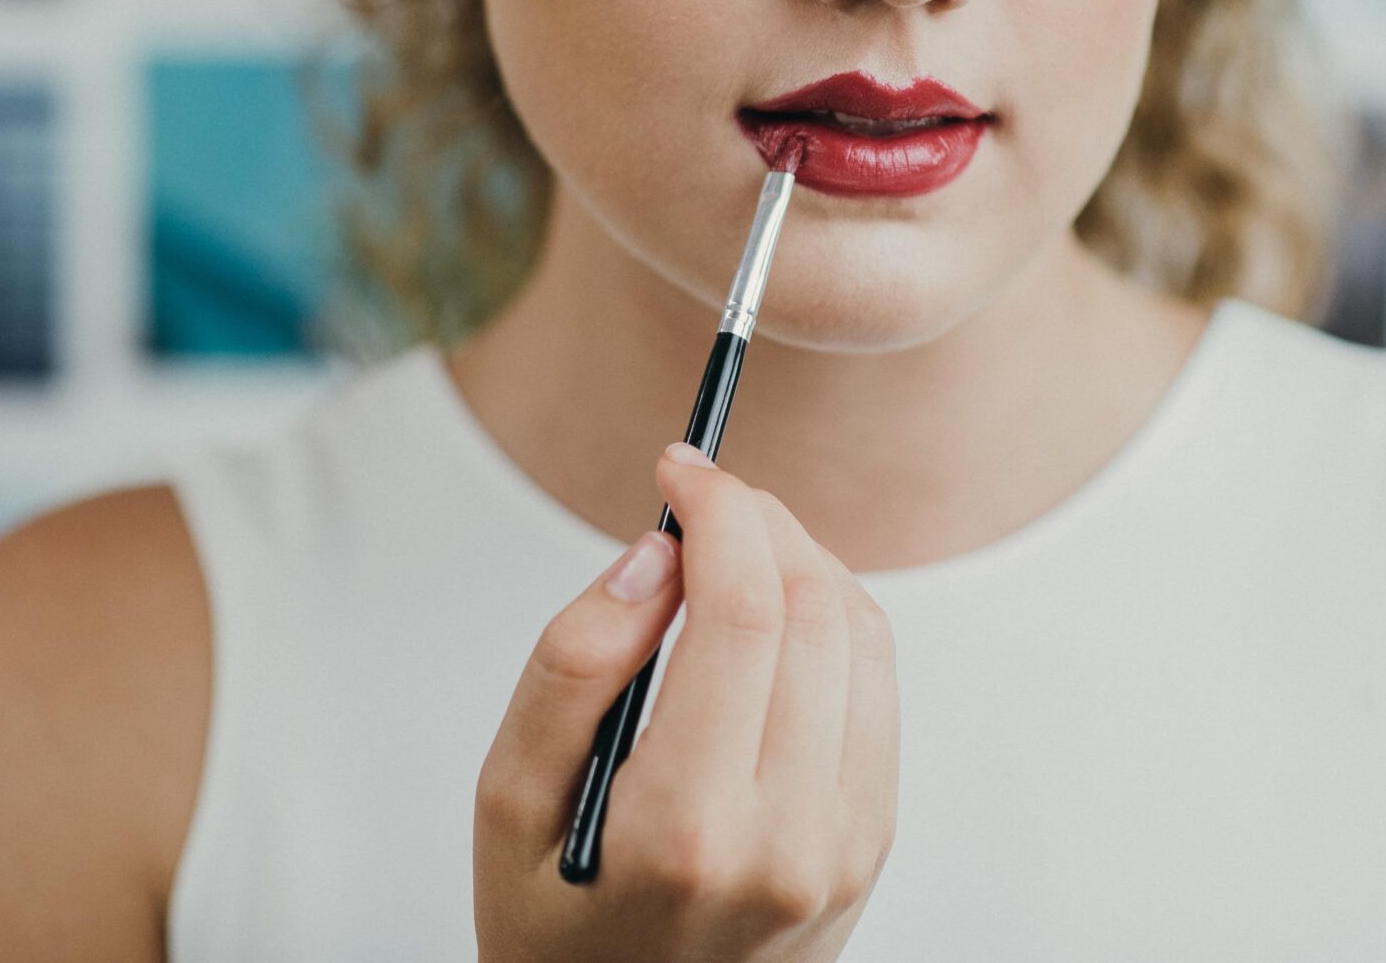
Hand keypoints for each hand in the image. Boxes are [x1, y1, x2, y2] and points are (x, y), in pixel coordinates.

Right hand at [473, 442, 899, 961]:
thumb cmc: (554, 923)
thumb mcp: (508, 800)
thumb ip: (572, 664)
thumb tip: (655, 553)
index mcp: (689, 827)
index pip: (743, 613)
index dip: (719, 512)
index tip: (681, 468)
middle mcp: (789, 838)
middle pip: (814, 609)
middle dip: (760, 522)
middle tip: (700, 499)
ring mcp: (845, 844)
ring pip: (861, 636)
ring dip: (803, 563)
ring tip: (731, 553)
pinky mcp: (871, 841)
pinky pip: (877, 689)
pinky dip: (833, 623)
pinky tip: (772, 619)